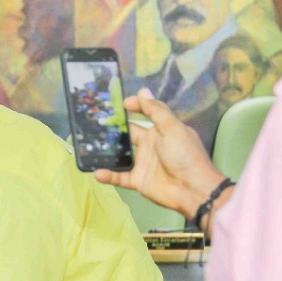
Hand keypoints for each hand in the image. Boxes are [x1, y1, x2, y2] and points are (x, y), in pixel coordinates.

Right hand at [92, 89, 224, 218]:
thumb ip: (156, 110)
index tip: (121, 103)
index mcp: (161, 130)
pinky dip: (108, 176)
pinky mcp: (138, 181)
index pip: (146, 114)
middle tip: (96, 122)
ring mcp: (143, 163)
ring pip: (121, 155)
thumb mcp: (172, 128)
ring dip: (107, 152)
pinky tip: (97, 172)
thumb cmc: (185, 155)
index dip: (135, 106)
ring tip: (89, 146)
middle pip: (129, 134)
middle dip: (114, 128)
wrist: (192, 189)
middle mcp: (150, 145)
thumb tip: (142, 91)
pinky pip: (119, 177)